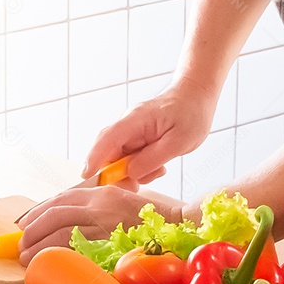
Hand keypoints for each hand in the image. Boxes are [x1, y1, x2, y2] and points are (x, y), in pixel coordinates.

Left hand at [15, 185, 182, 264]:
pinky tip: (50, 263)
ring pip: (61, 232)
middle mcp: (101, 203)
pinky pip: (78, 249)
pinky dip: (60, 256)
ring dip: (40, 246)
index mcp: (102, 192)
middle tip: (21, 246)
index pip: (61, 198)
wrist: (183, 226)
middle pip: (55, 214)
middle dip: (33, 230)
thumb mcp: (122, 204)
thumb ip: (99, 210)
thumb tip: (69, 226)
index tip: (25, 224)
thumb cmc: (153, 221)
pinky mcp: (112, 241)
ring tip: (28, 258)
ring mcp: (106, 222)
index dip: (38, 211)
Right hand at [83, 79, 216, 183]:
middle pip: (108, 153)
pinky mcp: (135, 139)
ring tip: (159, 169)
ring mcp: (130, 132)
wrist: (196, 96)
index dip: (94, 158)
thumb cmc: (191, 114)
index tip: (87, 176)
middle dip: (118, 174)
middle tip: (137, 186)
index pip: (107, 139)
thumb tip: (129, 173)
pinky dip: (140, 168)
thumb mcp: (178, 141)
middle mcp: (127, 126)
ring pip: (119, 159)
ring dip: (134, 172)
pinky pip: (129, 159)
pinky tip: (158, 165)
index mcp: (135, 121)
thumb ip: (152, 158)